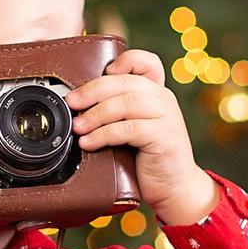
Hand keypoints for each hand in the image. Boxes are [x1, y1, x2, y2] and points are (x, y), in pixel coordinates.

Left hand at [69, 47, 217, 226]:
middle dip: (93, 90)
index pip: (146, 62)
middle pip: (125, 82)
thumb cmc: (148, 158)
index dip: (126, 60)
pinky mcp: (164, 137)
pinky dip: (104, 134)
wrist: (175, 188)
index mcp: (157, 92)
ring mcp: (166, 117)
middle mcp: (164, 99)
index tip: (104, 71)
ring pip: (126, 103)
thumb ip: (119, 111)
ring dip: (96, 114)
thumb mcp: (134, 128)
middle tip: (72, 102)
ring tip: (78, 127)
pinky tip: (89, 143)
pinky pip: (129, 128)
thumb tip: (79, 104)